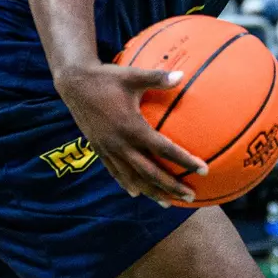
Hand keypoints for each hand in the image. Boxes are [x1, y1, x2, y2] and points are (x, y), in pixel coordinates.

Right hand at [55, 64, 206, 203]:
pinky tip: (137, 192)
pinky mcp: (99, 149)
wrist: (74, 83)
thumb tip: (182, 75)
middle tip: (191, 196)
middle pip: (150, 172)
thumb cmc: (106, 78)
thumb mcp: (133, 75)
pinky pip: (115, 172)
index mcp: (131, 127)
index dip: (184, 160)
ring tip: (168, 202)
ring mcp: (108, 149)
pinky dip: (127, 183)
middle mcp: (120, 143)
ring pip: (132, 177)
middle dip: (171, 186)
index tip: (203, 169)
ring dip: (152, 191)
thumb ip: (158, 78)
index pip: (163, 149)